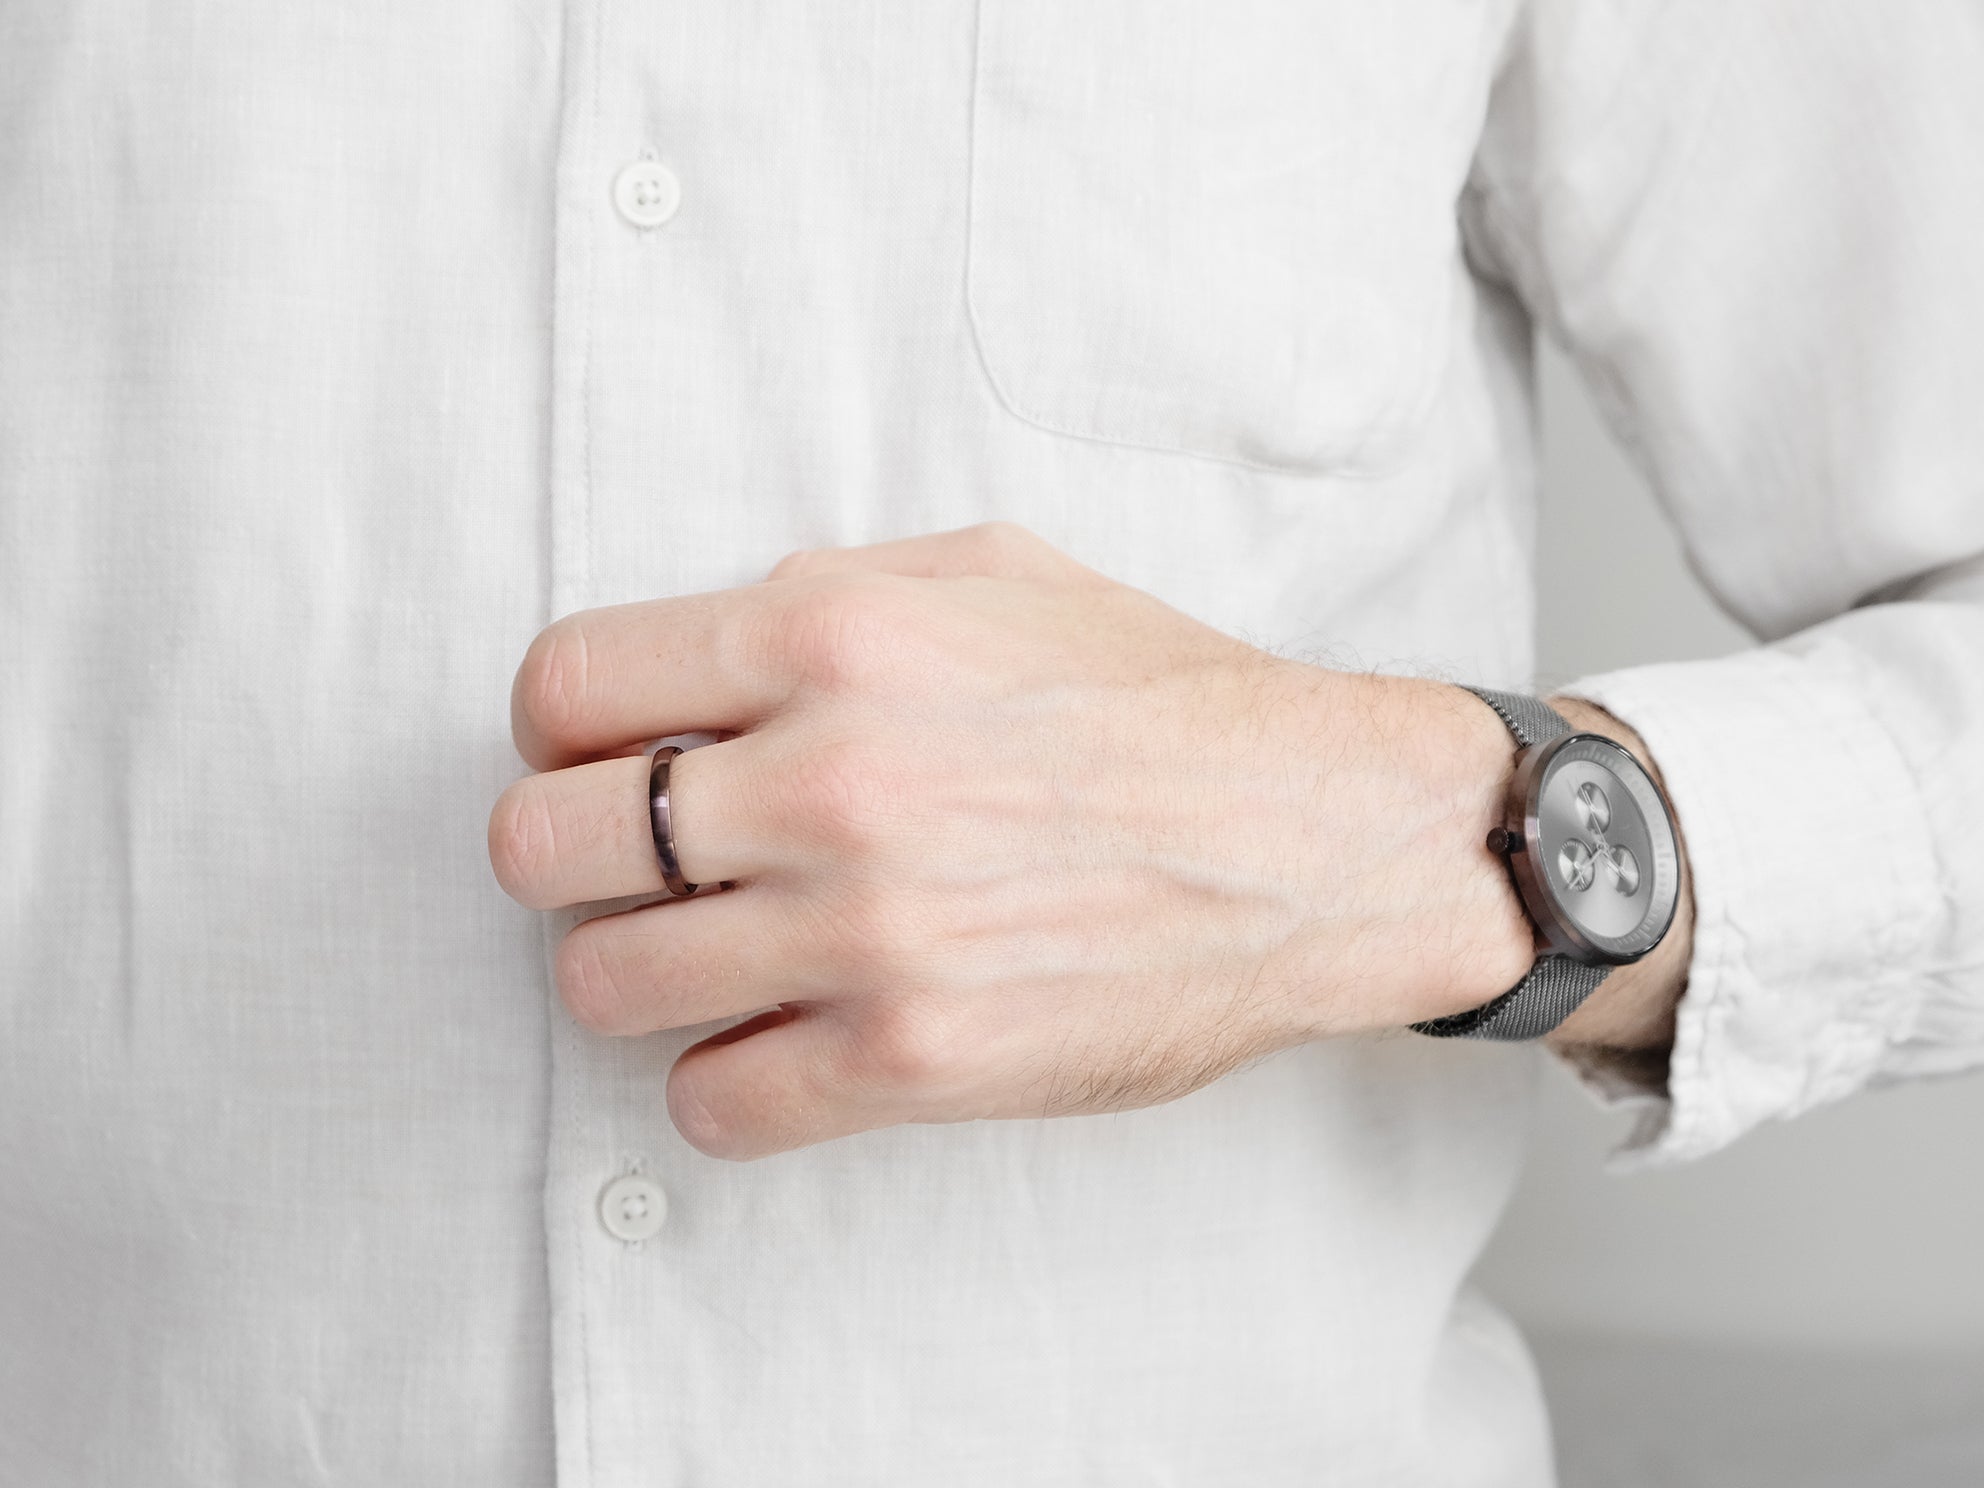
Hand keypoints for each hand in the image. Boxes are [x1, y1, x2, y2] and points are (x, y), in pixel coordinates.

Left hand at [489, 523, 1536, 1158]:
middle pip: (538, 842)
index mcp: (834, 637)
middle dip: (567, 853)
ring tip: (717, 956)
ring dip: (640, 973)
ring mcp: (867, 933)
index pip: (561, 688)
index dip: (559, 730)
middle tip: (637, 865)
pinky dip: (723, 1082)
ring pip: (601, 984)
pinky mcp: (915, 1059)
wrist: (1317, 839)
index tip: (601, 758)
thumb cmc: (1162, 702)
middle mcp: (831, 780)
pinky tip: (781, 1040)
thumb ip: (825, 591)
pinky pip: (710, 1107)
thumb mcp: (994, 571)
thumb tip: (701, 650)